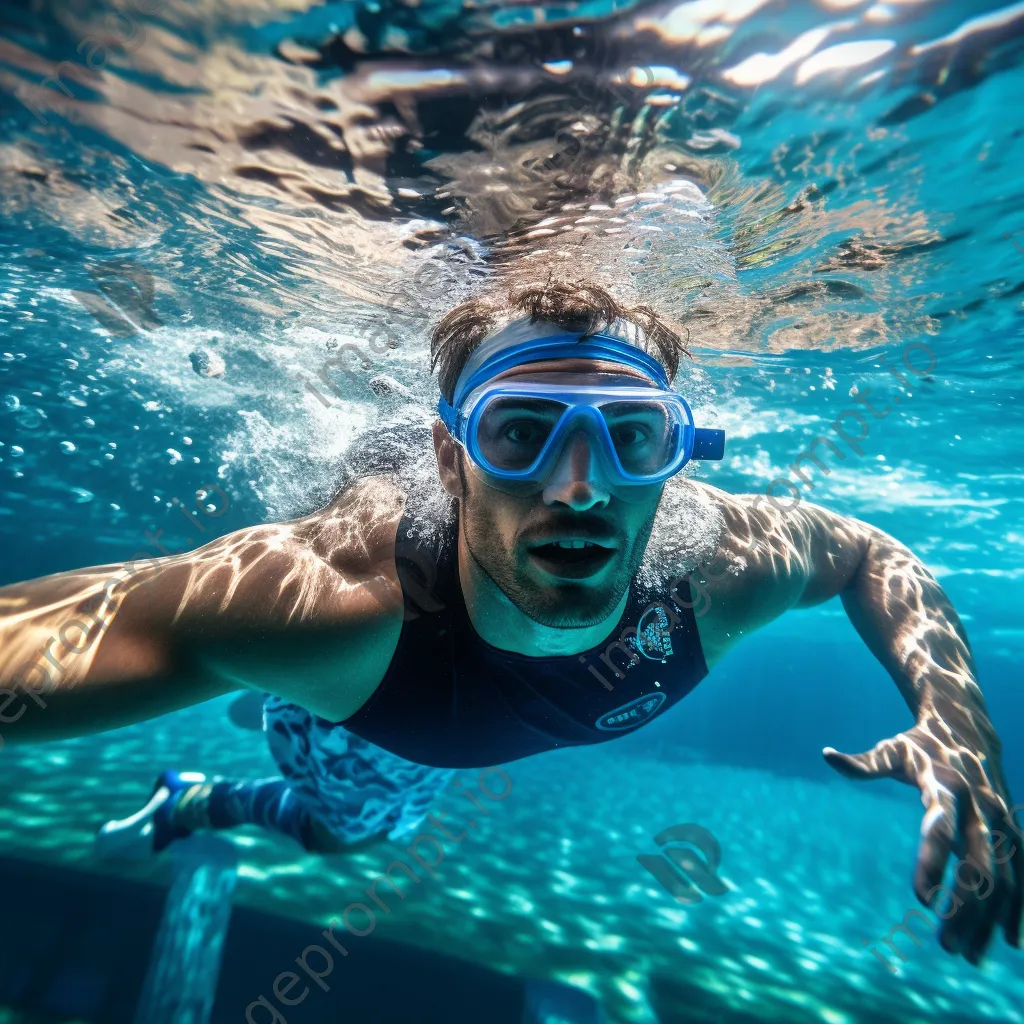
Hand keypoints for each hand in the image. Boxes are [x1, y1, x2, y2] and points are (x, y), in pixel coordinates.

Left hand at [824, 715, 1022, 964]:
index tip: (921, 898)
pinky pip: (1023, 875)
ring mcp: (1003, 821)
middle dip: (965, 908)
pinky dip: (1018, 909)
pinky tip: (1008, 941)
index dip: (932, 862)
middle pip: (979, 866)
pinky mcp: (1014, 831)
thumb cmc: (918, 744)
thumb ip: (862, 763)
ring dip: (988, 919)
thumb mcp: (890, 749)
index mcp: (946, 787)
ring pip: (1005, 879)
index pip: (941, 829)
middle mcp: (981, 806)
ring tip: (966, 953)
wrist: (967, 726)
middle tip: (945, 946)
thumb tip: (826, 753)